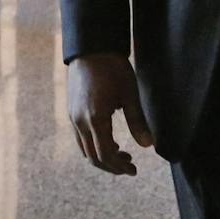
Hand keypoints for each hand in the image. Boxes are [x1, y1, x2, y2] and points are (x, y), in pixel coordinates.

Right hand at [68, 53, 152, 175]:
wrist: (91, 47)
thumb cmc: (113, 69)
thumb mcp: (129, 94)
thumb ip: (137, 121)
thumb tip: (148, 145)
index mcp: (95, 118)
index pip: (106, 154)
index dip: (119, 167)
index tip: (134, 170)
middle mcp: (80, 121)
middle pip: (93, 157)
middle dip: (112, 166)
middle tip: (130, 166)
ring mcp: (73, 117)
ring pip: (85, 149)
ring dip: (103, 156)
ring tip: (123, 154)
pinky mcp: (71, 112)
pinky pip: (81, 138)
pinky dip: (94, 145)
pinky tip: (110, 140)